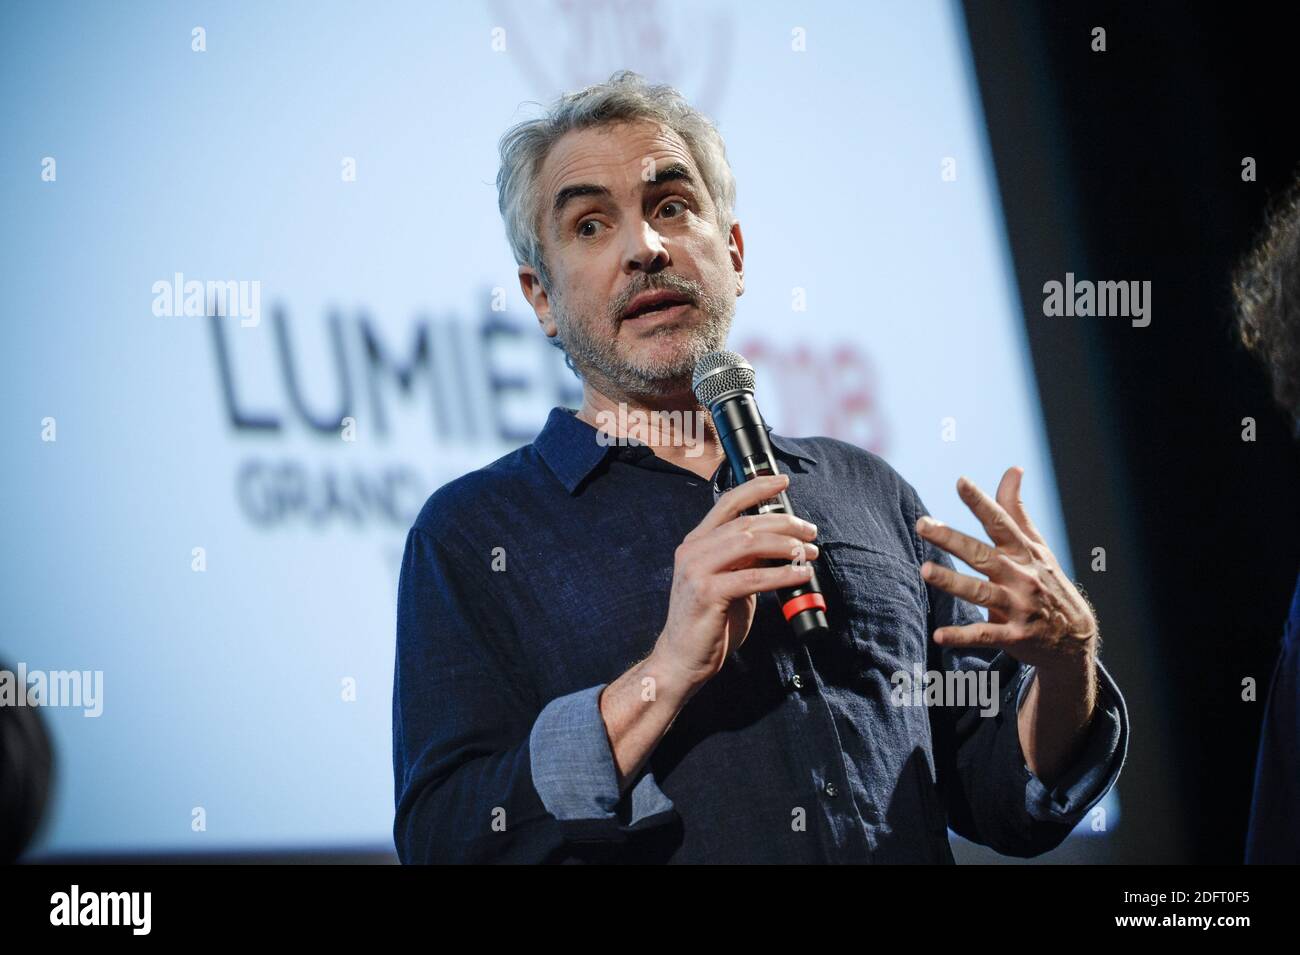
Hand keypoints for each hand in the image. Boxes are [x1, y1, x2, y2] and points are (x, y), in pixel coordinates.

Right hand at [653, 473, 818, 687]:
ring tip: (810, 552)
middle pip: (746, 523)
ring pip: (749, 543)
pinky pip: (753, 577)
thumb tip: (780, 542)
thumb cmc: (710, 622)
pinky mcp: (707, 593)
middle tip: (810, 531)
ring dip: (786, 545)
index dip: (756, 488)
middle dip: (784, 522)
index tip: (783, 482)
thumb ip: (746, 560)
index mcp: (696, 543)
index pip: (728, 503)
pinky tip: (801, 575)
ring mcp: (696, 570)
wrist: (683, 659)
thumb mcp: (728, 581)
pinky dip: (782, 574)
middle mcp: (693, 550)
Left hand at [915, 467, 1097, 671]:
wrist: (1075, 638)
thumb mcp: (1036, 546)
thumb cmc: (1048, 583)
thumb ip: (1016, 510)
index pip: (1000, 522)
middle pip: (981, 554)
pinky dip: (962, 635)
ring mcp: (1018, 606)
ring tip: (924, 570)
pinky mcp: (1014, 636)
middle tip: (922, 524)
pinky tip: (939, 635)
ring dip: (952, 582)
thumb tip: (1012, 468)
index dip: (981, 502)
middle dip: (951, 539)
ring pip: (980, 592)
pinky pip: (985, 634)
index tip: (961, 482)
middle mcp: (1020, 576)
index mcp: (1023, 552)